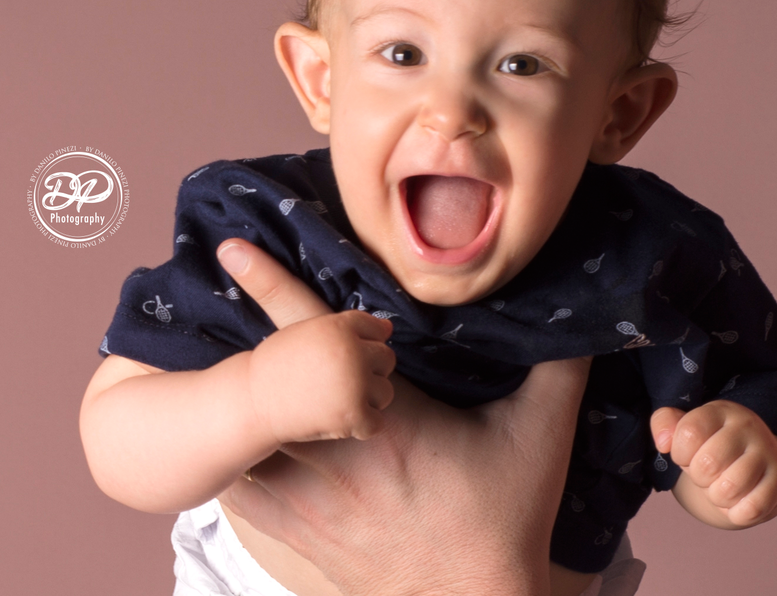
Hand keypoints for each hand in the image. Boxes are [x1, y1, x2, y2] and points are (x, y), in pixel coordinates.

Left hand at [216, 239, 590, 595]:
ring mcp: (300, 492)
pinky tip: (219, 424)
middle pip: (257, 375)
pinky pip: (231, 479)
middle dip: (225, 332)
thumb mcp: (541, 437)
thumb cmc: (504, 518)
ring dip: (218, 390)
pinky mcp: (287, 528)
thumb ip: (556, 365)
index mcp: (384, 415)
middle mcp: (329, 449)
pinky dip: (222, 446)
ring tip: (193, 352)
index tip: (231, 249)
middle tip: (202, 291)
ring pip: (232, 428)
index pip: (312, 335)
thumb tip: (584, 308)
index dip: (268, 285)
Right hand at [236, 254, 395, 442]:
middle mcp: (351, 352)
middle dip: (368, 371)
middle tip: (338, 381)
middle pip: (387, 359)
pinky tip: (337, 420)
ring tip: (336, 400)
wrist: (252, 401)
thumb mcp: (307, 331)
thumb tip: (389, 328)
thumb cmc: (278, 365)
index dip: (363, 343)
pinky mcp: (353, 416)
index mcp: (339, 326)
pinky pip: (376, 422)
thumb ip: (346, 328)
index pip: (377, 328)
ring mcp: (354, 385)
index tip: (343, 356)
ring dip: (366, 399)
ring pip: (385, 392)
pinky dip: (359, 426)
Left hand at [651, 401, 776, 527]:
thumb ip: (664, 424)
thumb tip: (663, 443)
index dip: (680, 453)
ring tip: (721, 486)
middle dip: (698, 477)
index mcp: (719, 411)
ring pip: (728, 489)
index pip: (688, 434)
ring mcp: (768, 453)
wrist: (757, 465)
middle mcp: (747, 427)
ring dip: (716, 496)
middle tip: (706, 473)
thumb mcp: (684, 429)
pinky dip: (736, 512)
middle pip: (707, 465)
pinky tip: (738, 500)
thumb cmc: (710, 447)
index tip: (687, 454)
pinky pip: (750, 509)